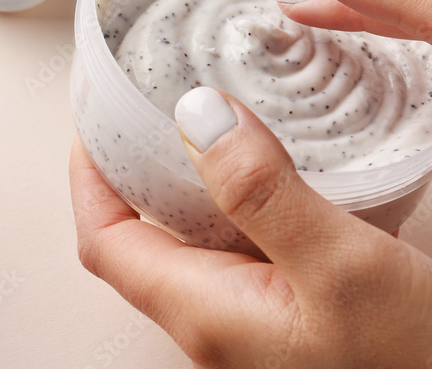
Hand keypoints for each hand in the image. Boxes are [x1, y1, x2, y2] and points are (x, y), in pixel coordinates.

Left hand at [70, 87, 431, 367]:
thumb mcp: (341, 265)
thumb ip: (262, 192)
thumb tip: (196, 117)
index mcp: (206, 312)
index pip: (106, 239)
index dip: (90, 174)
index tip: (98, 116)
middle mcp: (219, 324)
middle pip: (141, 241)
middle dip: (134, 170)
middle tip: (152, 105)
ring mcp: (256, 326)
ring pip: (196, 243)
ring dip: (192, 182)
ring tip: (215, 123)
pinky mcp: (296, 318)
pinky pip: (246, 252)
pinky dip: (246, 202)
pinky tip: (283, 173)